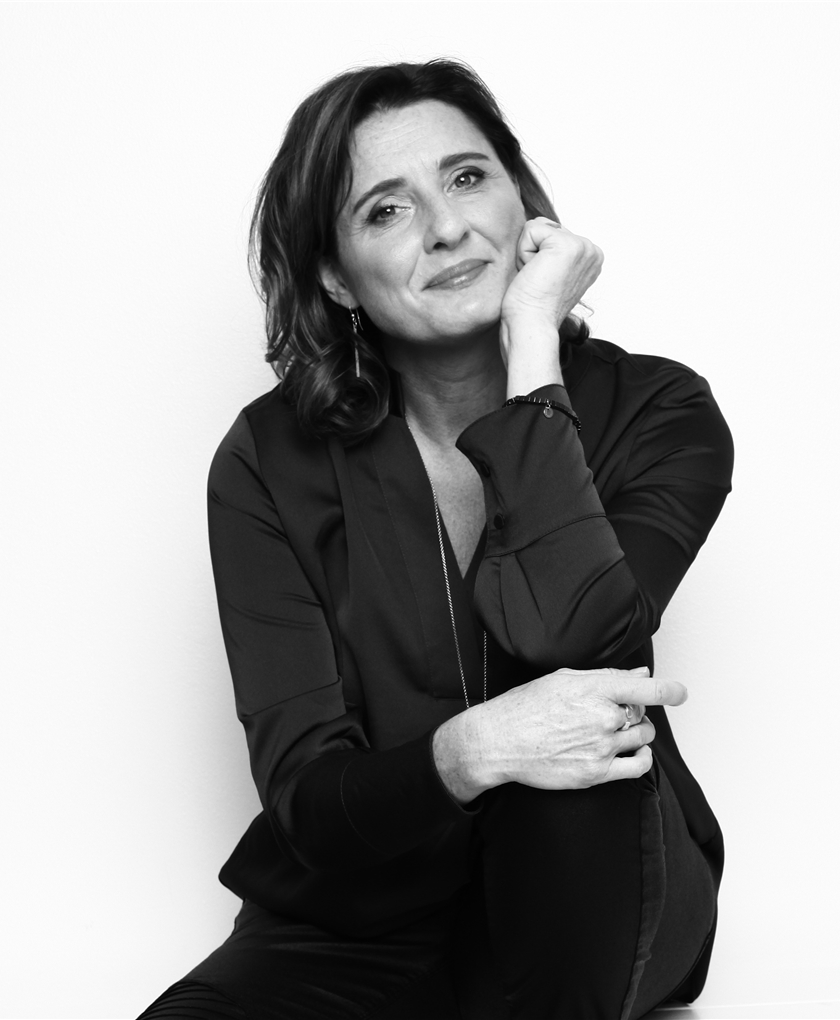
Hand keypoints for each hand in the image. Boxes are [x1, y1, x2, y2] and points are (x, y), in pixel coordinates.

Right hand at [433, 667, 686, 802]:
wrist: (499, 741)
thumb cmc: (525, 707)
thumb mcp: (563, 680)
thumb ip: (606, 677)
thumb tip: (639, 675)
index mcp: (593, 689)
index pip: (645, 689)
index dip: (669, 690)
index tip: (680, 692)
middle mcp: (601, 717)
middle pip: (641, 713)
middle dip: (633, 710)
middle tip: (612, 711)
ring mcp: (600, 747)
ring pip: (642, 736)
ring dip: (636, 732)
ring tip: (614, 730)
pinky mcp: (596, 773)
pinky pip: (638, 767)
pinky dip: (643, 757)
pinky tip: (634, 751)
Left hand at [501, 218, 603, 332]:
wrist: (532, 324)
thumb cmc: (533, 306)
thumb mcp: (550, 271)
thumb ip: (553, 251)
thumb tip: (539, 230)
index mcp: (591, 257)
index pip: (552, 232)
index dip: (539, 256)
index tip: (545, 281)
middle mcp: (591, 250)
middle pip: (545, 226)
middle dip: (533, 253)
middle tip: (538, 280)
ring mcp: (582, 246)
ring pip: (537, 227)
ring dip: (527, 253)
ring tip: (536, 278)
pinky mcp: (565, 244)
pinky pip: (530, 230)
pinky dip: (523, 253)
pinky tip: (533, 274)